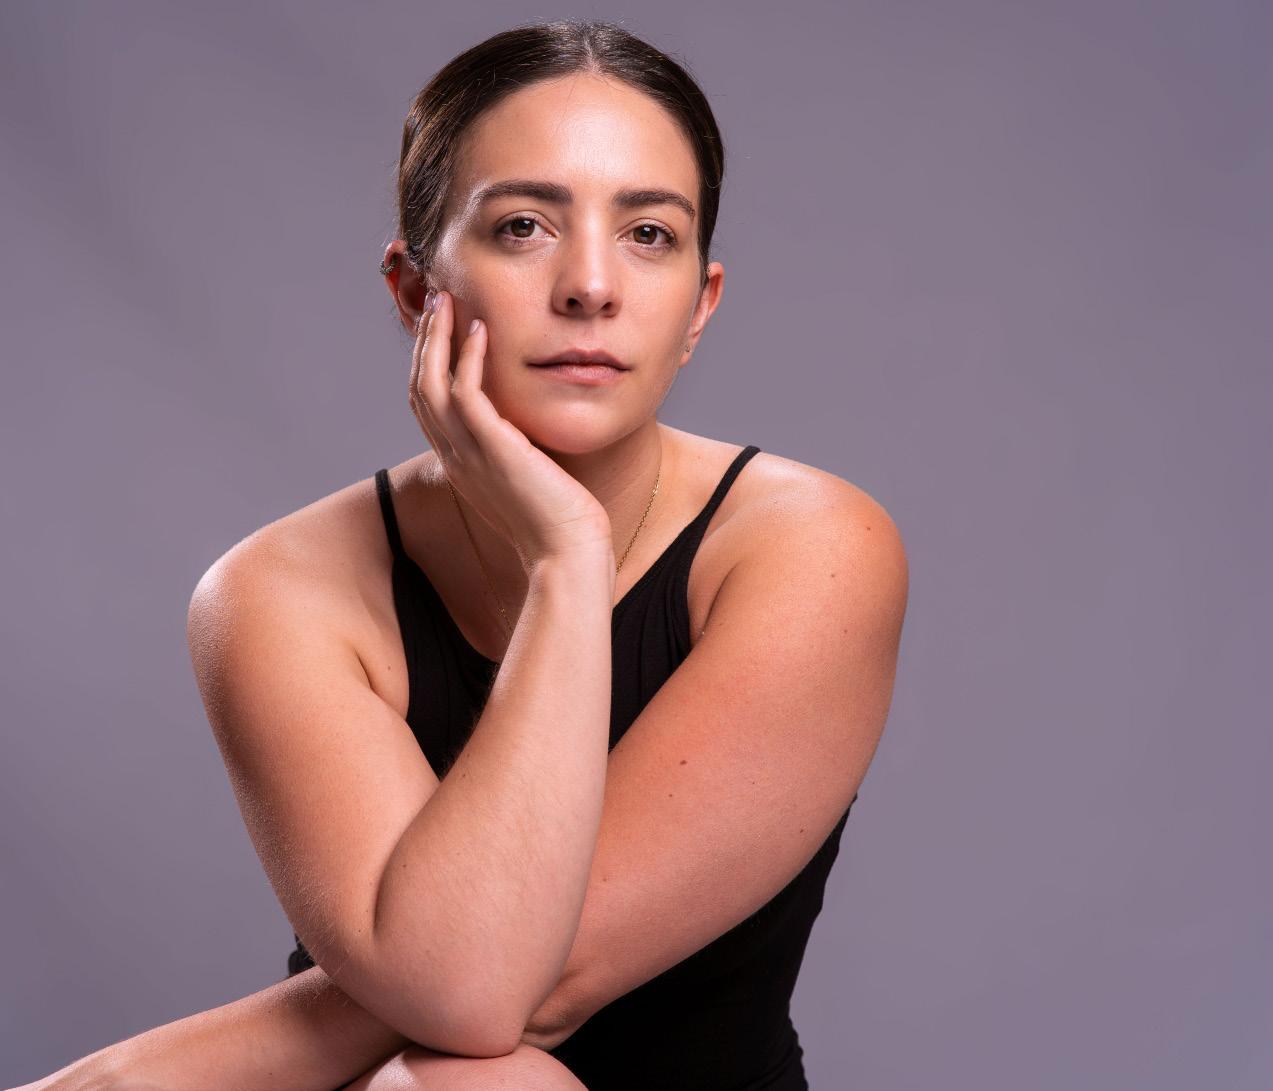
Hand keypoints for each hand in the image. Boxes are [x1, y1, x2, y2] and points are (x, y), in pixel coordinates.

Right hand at [409, 289, 613, 569]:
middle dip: (426, 341)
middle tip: (438, 300)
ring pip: (433, 384)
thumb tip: (530, 432)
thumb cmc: (560, 526)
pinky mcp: (493, 450)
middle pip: (420, 388)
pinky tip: (482, 330)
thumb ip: (518, 453)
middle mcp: (455, 458)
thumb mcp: (529, 481)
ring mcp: (469, 455)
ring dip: (439, 338)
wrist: (568, 556)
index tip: (443, 327)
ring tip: (449, 301)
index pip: (429, 405)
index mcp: (460, 466)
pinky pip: (467, 394)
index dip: (429, 363)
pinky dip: (469, 358)